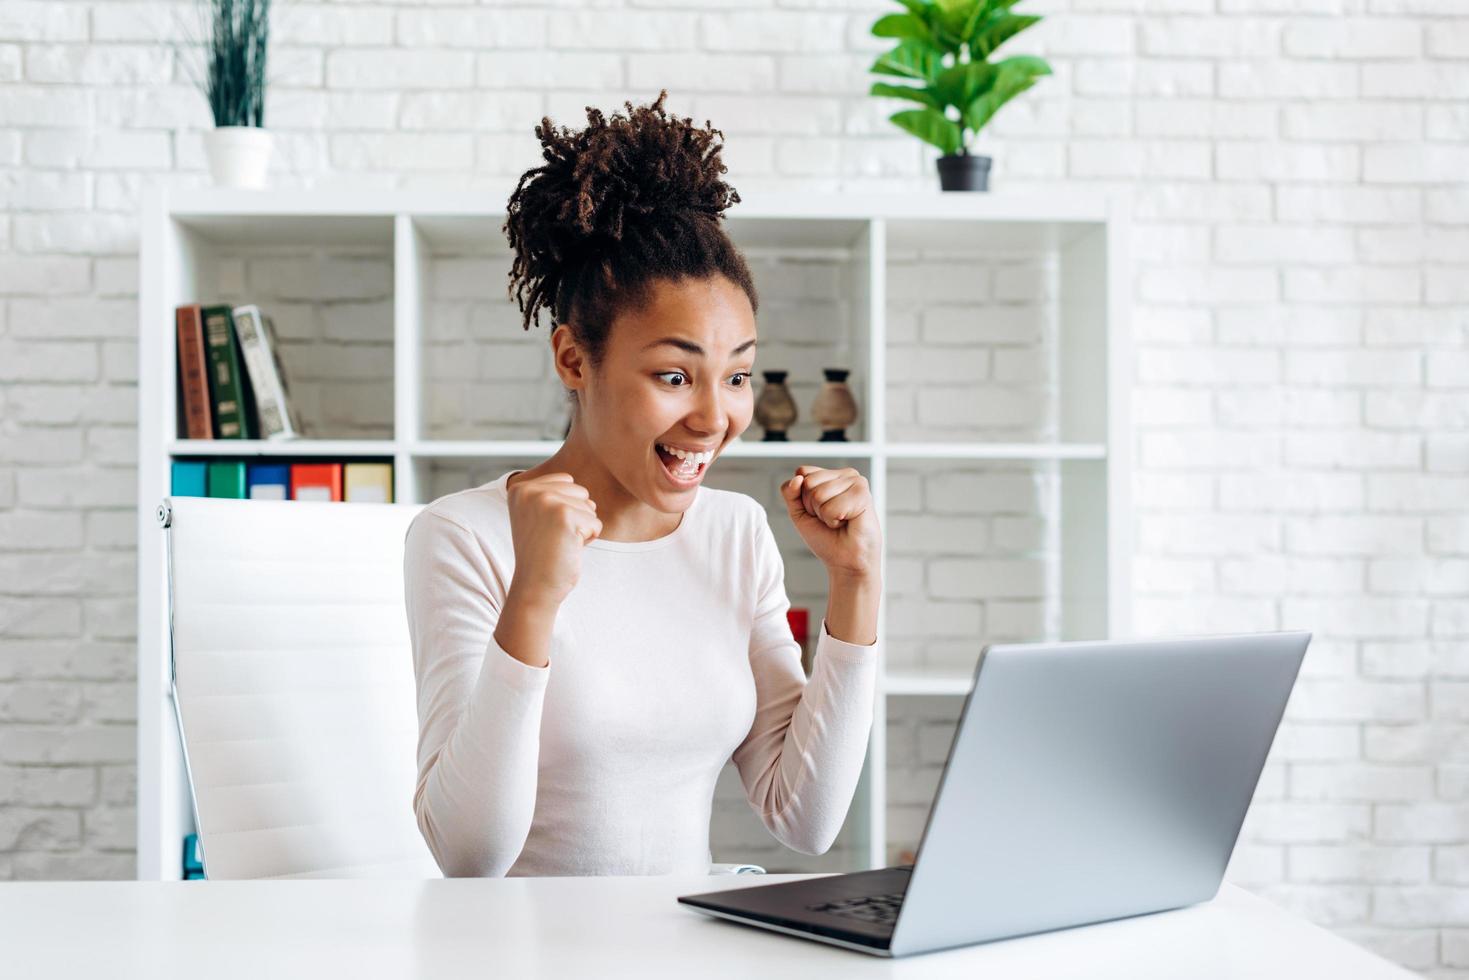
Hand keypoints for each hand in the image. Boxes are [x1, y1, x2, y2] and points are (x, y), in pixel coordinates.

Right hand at [504, 472, 601, 605]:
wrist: (535, 586)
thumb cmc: (542, 554)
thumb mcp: (538, 516)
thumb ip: (553, 495)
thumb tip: (584, 492)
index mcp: (521, 487)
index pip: (567, 481)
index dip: (565, 508)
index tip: (545, 528)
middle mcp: (530, 490)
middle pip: (581, 492)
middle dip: (576, 517)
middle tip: (554, 537)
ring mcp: (546, 501)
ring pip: (590, 507)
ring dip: (582, 528)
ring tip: (560, 543)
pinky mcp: (564, 516)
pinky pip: (596, 524)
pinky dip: (588, 540)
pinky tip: (567, 550)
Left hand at [779, 465, 880, 578]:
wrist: (846, 561)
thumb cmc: (827, 537)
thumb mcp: (799, 513)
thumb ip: (791, 493)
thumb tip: (797, 478)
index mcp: (832, 475)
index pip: (802, 472)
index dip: (803, 498)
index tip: (818, 511)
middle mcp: (845, 475)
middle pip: (808, 482)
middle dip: (813, 507)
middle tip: (830, 518)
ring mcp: (856, 482)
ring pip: (818, 494)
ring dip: (824, 515)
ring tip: (839, 520)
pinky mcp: (863, 494)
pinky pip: (832, 507)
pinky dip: (834, 520)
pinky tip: (847, 522)